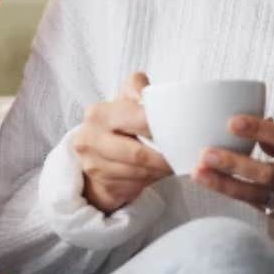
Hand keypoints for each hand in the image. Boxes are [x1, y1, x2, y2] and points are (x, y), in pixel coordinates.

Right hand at [73, 72, 171, 213]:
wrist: (94, 148)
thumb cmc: (117, 121)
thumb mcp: (125, 98)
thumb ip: (138, 87)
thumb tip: (155, 97)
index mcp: (99, 113)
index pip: (138, 120)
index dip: (161, 128)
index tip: (181, 133)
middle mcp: (90, 138)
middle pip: (138, 154)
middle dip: (164, 158)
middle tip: (182, 157)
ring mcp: (93, 164)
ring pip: (139, 173)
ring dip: (160, 171)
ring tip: (172, 164)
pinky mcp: (101, 183)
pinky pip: (134, 186)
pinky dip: (150, 181)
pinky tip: (156, 173)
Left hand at [192, 115, 273, 237]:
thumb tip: (249, 121)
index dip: (256, 129)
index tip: (231, 121)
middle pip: (261, 171)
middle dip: (231, 163)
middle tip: (204, 153)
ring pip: (250, 193)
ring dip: (222, 184)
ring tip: (197, 173)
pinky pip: (251, 202)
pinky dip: (231, 193)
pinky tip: (209, 184)